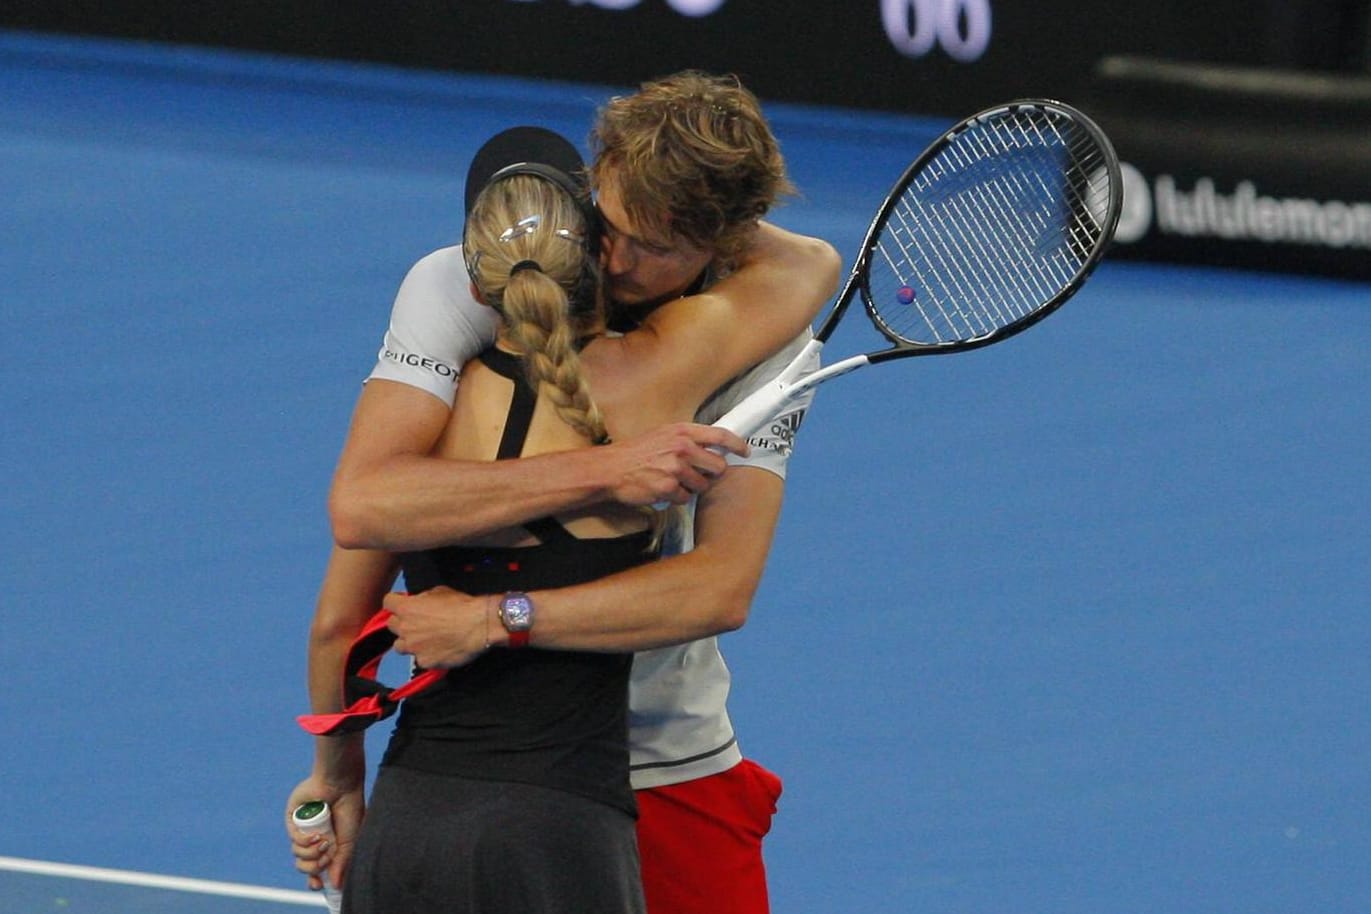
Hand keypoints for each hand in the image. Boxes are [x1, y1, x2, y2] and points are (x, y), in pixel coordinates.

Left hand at [285, 777, 362, 892]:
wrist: (341, 784)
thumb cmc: (350, 809)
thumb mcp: (350, 841)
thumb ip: (341, 863)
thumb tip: (335, 885)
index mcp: (329, 843)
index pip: (317, 868)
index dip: (316, 878)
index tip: (319, 884)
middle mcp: (314, 838)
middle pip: (305, 866)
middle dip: (314, 867)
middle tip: (326, 858)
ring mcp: (303, 829)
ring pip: (298, 855)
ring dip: (311, 853)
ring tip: (324, 841)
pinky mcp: (293, 819)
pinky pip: (293, 840)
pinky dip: (304, 842)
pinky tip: (315, 835)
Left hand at [384, 587, 489, 668]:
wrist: (478, 626)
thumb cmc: (462, 606)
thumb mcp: (440, 591)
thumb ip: (423, 598)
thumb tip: (420, 602)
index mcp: (407, 608)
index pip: (387, 602)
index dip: (395, 602)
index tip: (403, 603)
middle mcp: (405, 628)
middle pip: (392, 625)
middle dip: (402, 623)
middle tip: (417, 622)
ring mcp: (414, 647)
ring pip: (399, 646)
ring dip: (408, 642)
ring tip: (424, 640)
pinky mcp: (425, 662)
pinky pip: (419, 659)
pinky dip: (427, 655)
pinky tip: (439, 650)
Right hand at [604, 423, 747, 506]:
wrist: (610, 469)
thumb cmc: (636, 452)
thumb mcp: (662, 435)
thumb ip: (687, 439)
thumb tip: (712, 445)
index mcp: (682, 431)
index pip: (720, 434)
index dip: (737, 444)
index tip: (745, 451)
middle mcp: (682, 447)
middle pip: (718, 466)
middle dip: (710, 474)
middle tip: (696, 474)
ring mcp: (676, 468)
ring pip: (703, 485)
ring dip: (691, 487)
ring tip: (671, 480)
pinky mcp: (668, 487)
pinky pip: (686, 498)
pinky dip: (676, 497)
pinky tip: (661, 489)